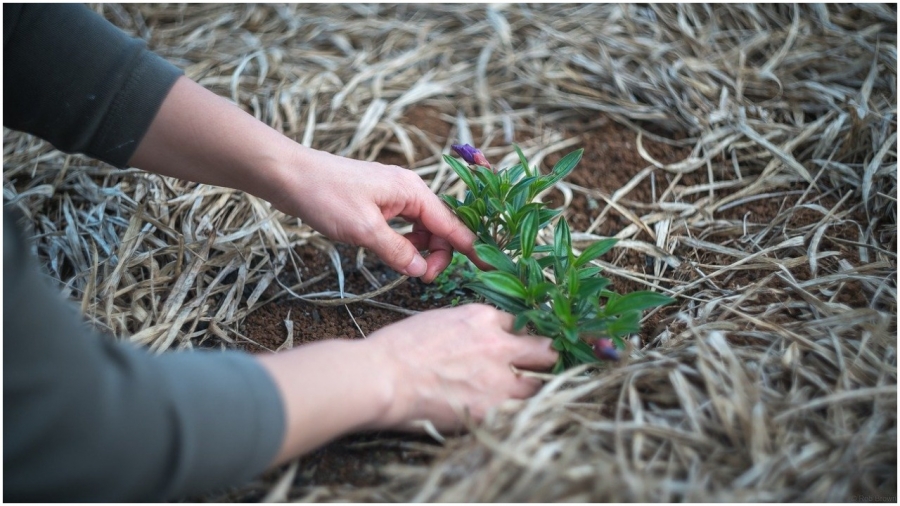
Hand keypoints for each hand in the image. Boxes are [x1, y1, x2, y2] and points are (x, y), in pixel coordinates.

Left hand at [268, 146, 478, 281]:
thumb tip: (422, 271)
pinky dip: (404, 242)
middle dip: (438, 254)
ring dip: (420, 250)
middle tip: (422, 278)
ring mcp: (394, 195)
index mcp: (413, 191)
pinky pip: (404, 226)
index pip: (451, 224)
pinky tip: (393, 254)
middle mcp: (409, 191)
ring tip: (407, 268)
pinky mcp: (379, 202)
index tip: (488, 268)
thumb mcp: (364, 230)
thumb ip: (397, 252)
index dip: (470, 248)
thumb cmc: (326, 196)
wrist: (291, 175)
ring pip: (421, 228)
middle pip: (439, 227)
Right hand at [365, 304, 557, 430]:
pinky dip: (513, 414)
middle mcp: (498, 344)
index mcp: (482, 318)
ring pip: (538, 384)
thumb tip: (479, 341)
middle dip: (543, 359)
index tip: (518, 346)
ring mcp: (499, 379)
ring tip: (519, 397)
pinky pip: (518, 413)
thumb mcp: (439, 321)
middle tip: (539, 368)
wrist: (383, 377)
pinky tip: (504, 415)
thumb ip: (469, 329)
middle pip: (544, 350)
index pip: (520, 323)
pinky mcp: (492, 409)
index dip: (519, 337)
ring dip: (530, 390)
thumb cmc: (398, 349)